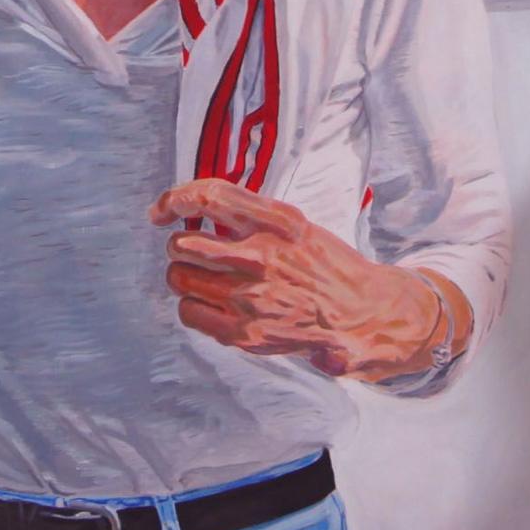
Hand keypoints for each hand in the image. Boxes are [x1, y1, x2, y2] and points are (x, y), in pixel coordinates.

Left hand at [151, 178, 458, 382]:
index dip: (174, 199)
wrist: (368, 314)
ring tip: (202, 278)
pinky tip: (211, 304)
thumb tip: (204, 208)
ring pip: (181, 278)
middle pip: (184, 243)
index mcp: (277, 222)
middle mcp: (261, 256)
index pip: (209, 196)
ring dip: (184, 276)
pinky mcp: (247, 333)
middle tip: (191, 251)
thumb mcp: (298, 226)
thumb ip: (253, 217)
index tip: (161, 211)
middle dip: (181, 247)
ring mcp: (252, 298)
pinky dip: (192, 307)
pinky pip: (191, 314)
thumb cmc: (330, 267)